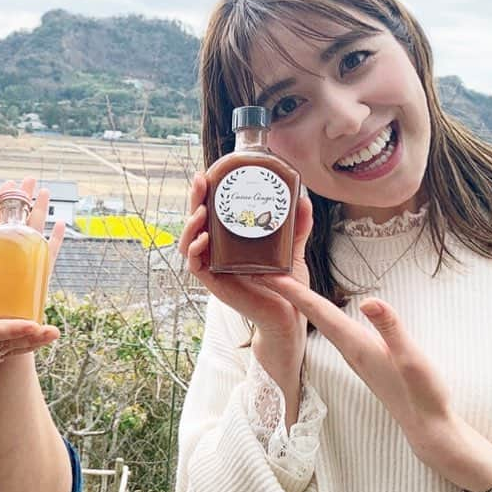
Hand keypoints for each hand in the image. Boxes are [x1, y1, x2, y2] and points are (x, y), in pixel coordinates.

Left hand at [0, 177, 65, 320]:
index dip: (0, 204)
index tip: (6, 184)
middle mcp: (5, 260)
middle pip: (17, 224)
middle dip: (23, 201)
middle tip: (30, 179)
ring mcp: (20, 270)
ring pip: (33, 235)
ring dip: (39, 214)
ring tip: (45, 193)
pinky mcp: (34, 282)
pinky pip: (47, 258)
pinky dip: (53, 242)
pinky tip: (60, 226)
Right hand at [178, 172, 313, 339]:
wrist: (288, 317)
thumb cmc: (284, 285)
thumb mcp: (290, 250)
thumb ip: (295, 227)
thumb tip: (303, 200)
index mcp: (229, 243)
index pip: (210, 215)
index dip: (204, 196)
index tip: (206, 175)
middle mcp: (217, 254)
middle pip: (195, 224)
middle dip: (194, 201)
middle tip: (200, 182)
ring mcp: (213, 269)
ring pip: (188, 244)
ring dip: (190, 226)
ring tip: (200, 212)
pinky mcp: (214, 284)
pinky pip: (195, 266)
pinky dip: (196, 250)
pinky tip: (204, 239)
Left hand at [259, 275, 461, 469]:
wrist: (425, 425)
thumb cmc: (422, 393)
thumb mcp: (411, 358)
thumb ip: (391, 328)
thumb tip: (368, 300)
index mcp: (356, 345)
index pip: (319, 312)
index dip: (294, 292)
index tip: (270, 275)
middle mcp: (348, 348)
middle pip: (313, 314)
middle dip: (289, 292)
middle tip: (263, 270)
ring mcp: (353, 353)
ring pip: (321, 320)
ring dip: (301, 301)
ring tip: (283, 282)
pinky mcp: (361, 356)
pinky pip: (332, 327)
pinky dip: (319, 312)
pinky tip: (315, 307)